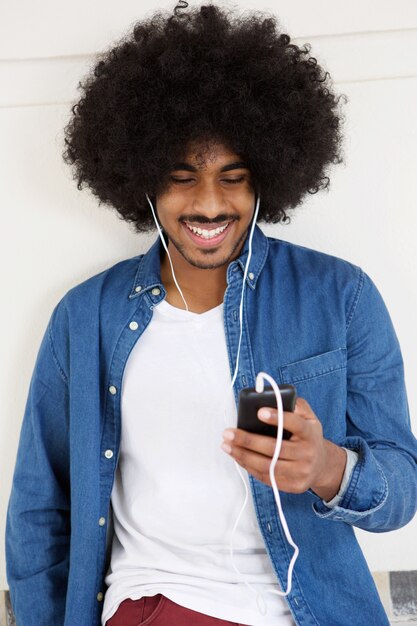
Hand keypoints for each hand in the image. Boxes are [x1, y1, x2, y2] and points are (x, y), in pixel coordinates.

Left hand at [221, 397, 346, 498]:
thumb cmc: (308, 436)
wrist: (322, 465)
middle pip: (275, 449)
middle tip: (228, 433)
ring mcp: (300, 472)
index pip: (296, 424)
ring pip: (267, 466)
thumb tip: (274, 397)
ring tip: (227, 445)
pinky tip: (237, 456)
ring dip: (243, 455)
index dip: (278, 418)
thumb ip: (295, 405)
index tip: (259, 412)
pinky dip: (249, 466)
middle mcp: (307, 454)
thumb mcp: (309, 417)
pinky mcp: (292, 486)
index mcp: (310, 433)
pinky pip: (266, 477)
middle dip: (248, 440)